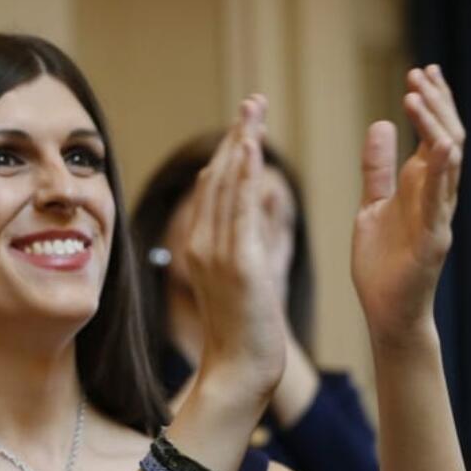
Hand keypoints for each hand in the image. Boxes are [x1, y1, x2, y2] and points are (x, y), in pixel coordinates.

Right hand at [180, 95, 285, 406]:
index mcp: (200, 249)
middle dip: (235, 136)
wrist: (239, 369)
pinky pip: (238, 210)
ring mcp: (215, 254)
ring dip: (240, 144)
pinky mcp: (236, 263)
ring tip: (254, 111)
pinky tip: (251, 150)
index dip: (228, 153)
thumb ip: (259, 235)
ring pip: (226, 187)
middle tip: (252, 101)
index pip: (212, 190)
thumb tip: (271, 199)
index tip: (244, 123)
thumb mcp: (252, 276)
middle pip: (216, 179)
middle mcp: (200, 246)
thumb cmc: (248, 331)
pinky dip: (243, 177)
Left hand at [351, 65, 463, 345]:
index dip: (429, 104)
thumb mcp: (372, 205)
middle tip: (420, 74)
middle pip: (447, 139)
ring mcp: (438, 218)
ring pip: (448, 165)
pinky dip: (441, 175)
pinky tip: (439, 148)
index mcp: (421, 188)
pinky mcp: (433, 241)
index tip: (418, 73)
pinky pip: (440, 203)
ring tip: (419, 97)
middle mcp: (436, 198)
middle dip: (435, 105)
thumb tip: (380, 124)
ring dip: (435, 128)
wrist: (387, 312)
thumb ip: (377, 169)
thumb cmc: (382, 263)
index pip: (433, 135)